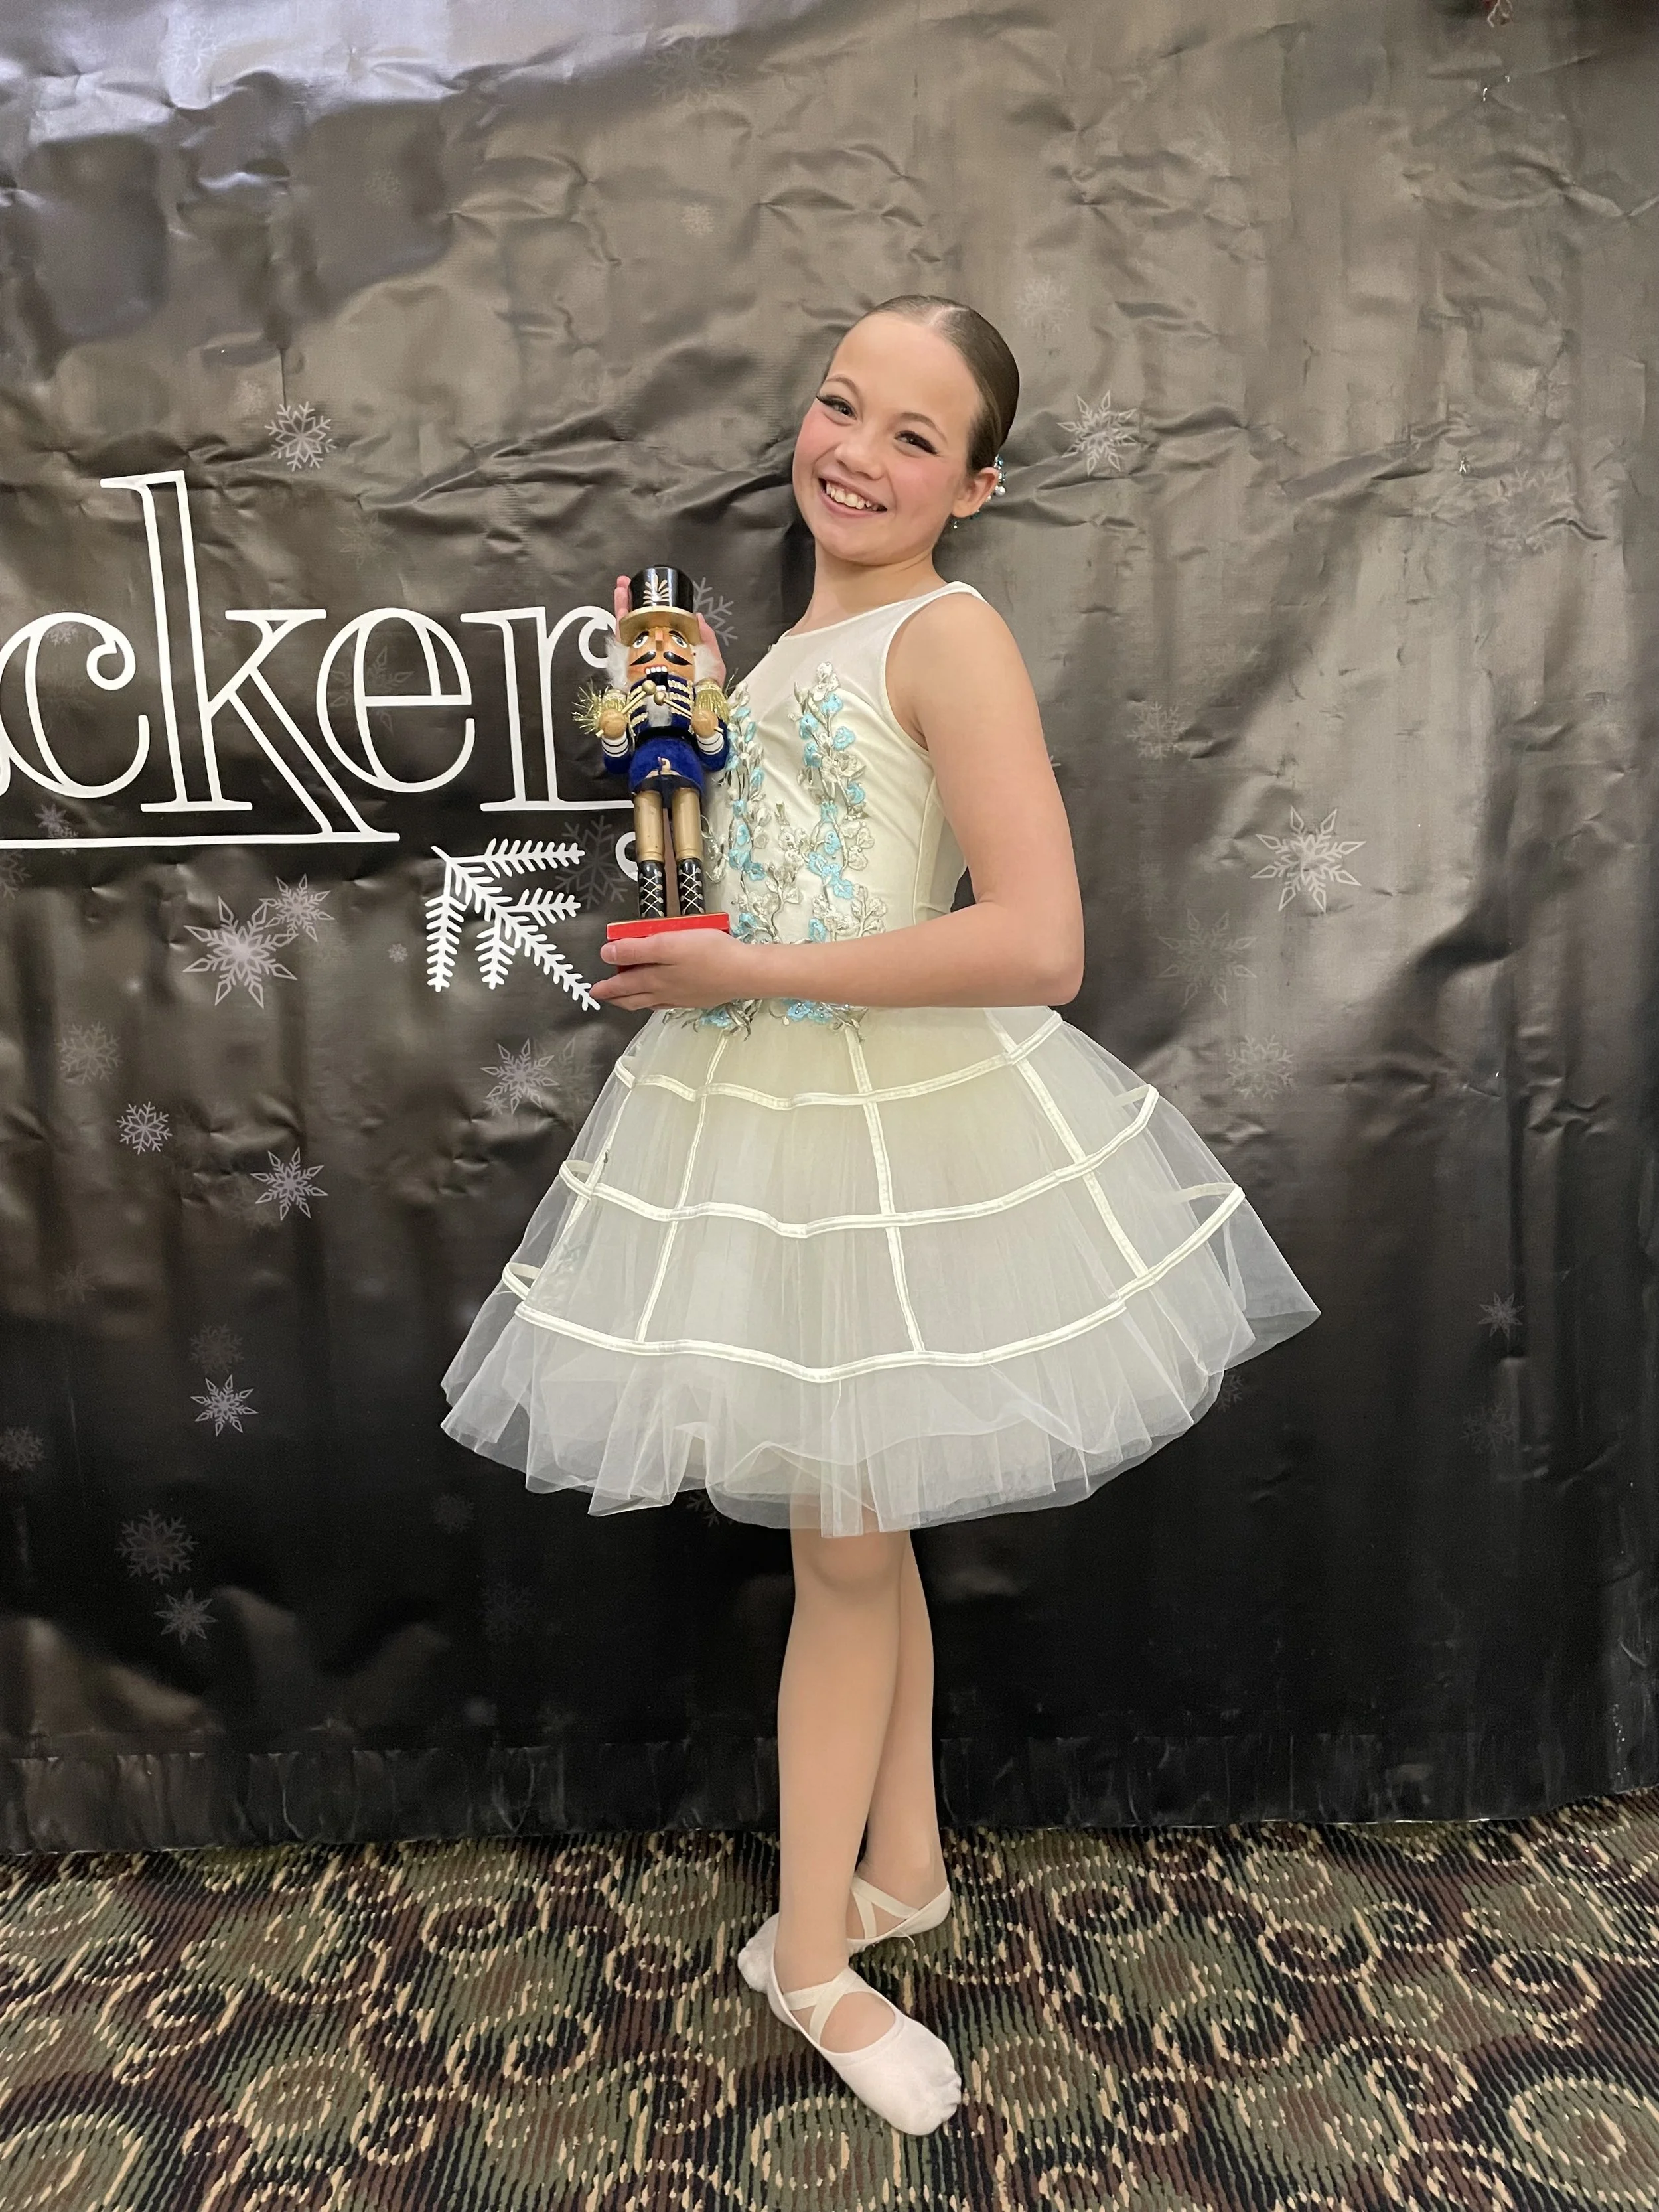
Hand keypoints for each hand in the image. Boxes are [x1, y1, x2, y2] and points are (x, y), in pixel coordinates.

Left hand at [593, 924, 761, 1009]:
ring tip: (626, 1001)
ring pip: (650, 1003)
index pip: (623, 985)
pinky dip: (656, 1003)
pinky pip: (668, 1003)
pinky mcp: (698, 997)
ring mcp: (681, 997)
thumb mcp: (667, 943)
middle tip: (604, 998)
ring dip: (633, 1002)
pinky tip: (660, 999)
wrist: (744, 972)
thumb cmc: (709, 953)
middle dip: (616, 998)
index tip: (594, 990)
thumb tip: (608, 954)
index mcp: (654, 979)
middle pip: (633, 998)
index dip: (607, 986)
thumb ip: (635, 949)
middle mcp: (665, 992)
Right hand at [613, 576, 725, 686]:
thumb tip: (699, 617)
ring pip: (630, 626)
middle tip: (629, 583)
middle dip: (634, 600)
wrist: (684, 710)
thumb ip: (708, 639)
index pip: (662, 623)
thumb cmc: (701, 692)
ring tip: (622, 586)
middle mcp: (654, 651)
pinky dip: (620, 620)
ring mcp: (640, 657)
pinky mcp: (628, 663)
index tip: (653, 591)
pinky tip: (621, 603)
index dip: (656, 606)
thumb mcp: (713, 663)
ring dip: (624, 604)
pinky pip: (622, 639)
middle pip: (641, 621)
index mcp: (673, 650)